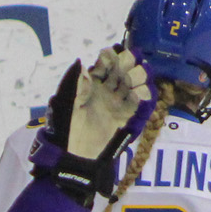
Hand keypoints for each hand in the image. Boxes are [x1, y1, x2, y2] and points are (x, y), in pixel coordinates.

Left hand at [29, 46, 149, 202]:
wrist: (77, 154)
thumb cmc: (68, 129)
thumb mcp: (68, 105)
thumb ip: (77, 86)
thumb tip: (82, 65)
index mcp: (92, 82)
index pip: (106, 62)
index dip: (110, 57)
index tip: (110, 58)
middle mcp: (107, 88)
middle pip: (124, 67)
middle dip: (128, 64)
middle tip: (124, 70)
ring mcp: (117, 101)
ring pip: (134, 80)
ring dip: (137, 77)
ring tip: (131, 84)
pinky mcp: (125, 115)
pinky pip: (138, 101)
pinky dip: (142, 95)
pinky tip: (138, 95)